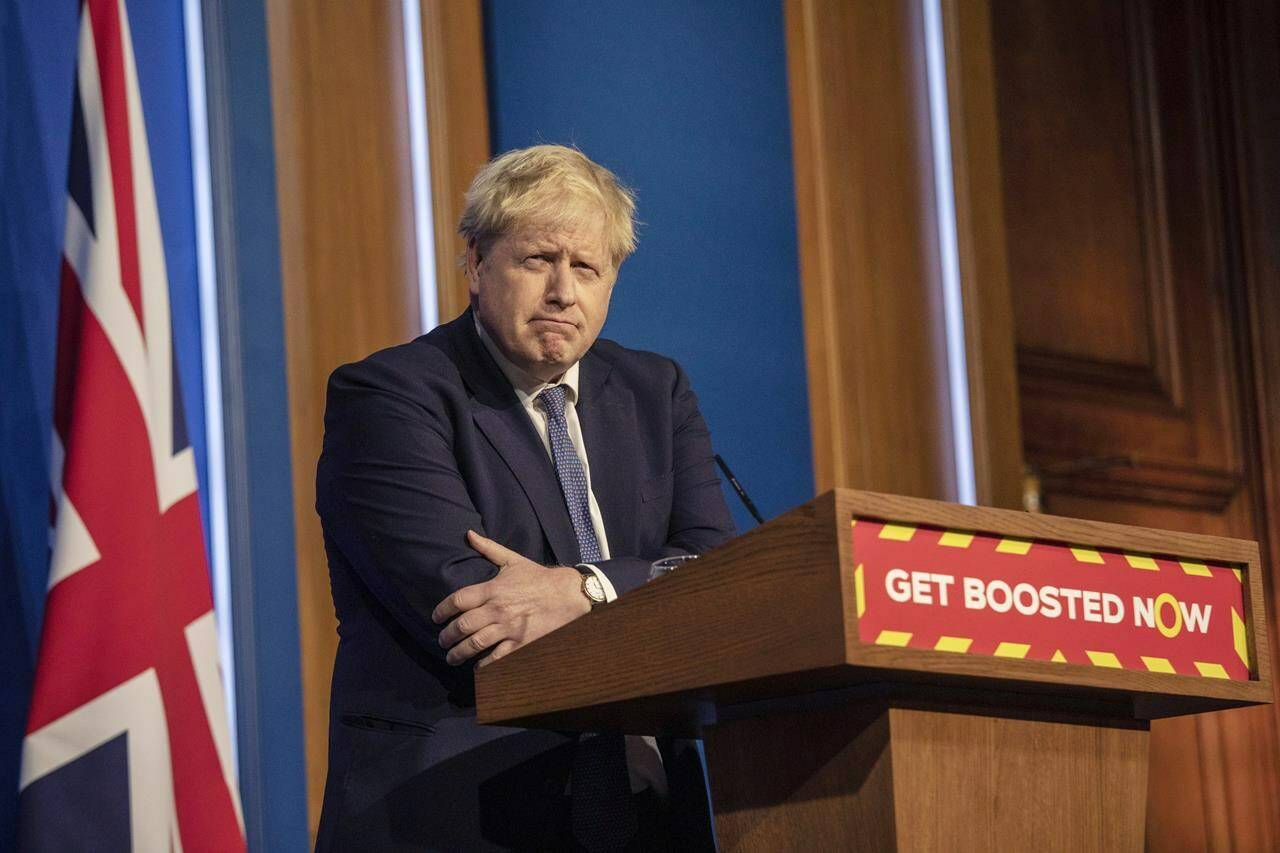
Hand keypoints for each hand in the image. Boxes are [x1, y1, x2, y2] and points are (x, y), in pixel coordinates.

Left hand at [432, 530, 589, 666]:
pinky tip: (477, 666)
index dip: (442, 610)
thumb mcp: (513, 560)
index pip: (458, 600)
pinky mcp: (521, 642)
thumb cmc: (539, 577)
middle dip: (447, 636)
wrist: (568, 593)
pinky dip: (483, 665)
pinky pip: (497, 658)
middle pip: (462, 625)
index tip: (435, 618)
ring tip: (452, 657)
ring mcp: (509, 627)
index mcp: (493, 589)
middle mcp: (498, 609)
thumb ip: (488, 548)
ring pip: (475, 644)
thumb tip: (468, 534)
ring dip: (459, 653)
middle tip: (442, 641)